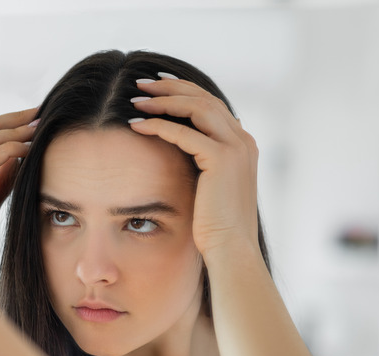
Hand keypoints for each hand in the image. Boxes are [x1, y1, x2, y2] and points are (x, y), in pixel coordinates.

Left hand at [129, 77, 259, 257]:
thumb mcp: (209, 188)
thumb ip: (201, 164)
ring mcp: (236, 148)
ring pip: (196, 107)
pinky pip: (184, 133)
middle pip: (204, 98)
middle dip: (171, 87)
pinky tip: (136, 125)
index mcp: (242, 144)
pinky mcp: (222, 159)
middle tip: (141, 83)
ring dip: (163, 101)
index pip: (212, 104)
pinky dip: (158, 125)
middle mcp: (243, 140)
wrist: (231, 249)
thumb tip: (180, 150)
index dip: (184, 90)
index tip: (157, 85)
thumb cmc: (215, 226)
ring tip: (135, 99)